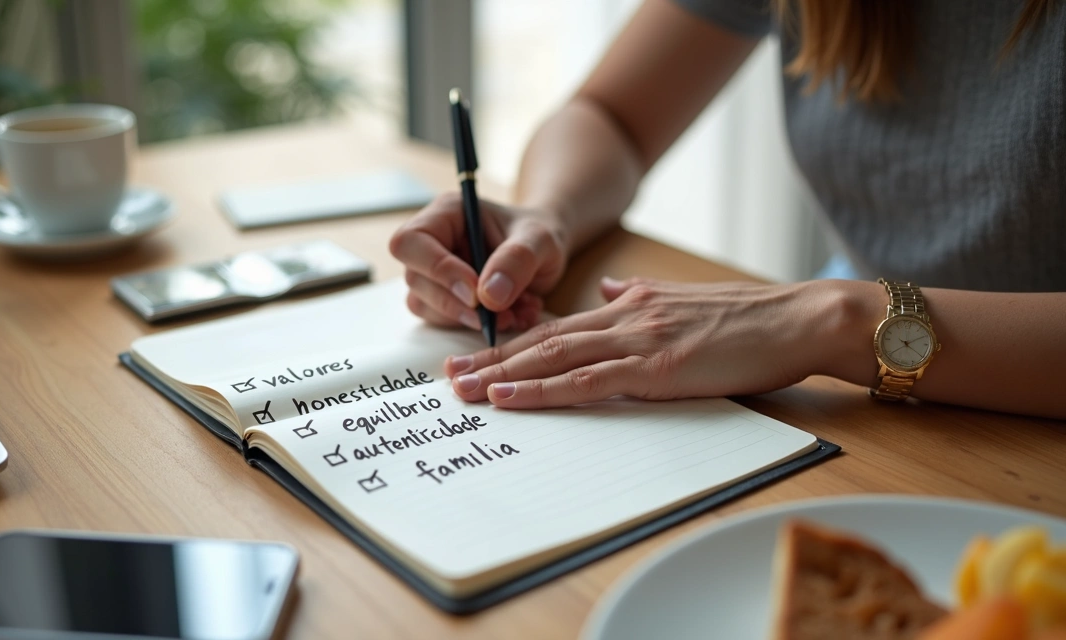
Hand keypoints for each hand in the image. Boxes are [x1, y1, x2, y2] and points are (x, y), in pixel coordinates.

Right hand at [389, 192, 567, 331]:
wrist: (544, 254)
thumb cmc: (539, 236)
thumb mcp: (540, 240)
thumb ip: (517, 259)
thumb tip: (487, 296)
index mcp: (447, 214)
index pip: (412, 242)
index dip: (438, 270)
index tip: (475, 293)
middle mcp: (431, 242)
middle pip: (415, 278)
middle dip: (456, 304)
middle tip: (500, 313)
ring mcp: (432, 273)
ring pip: (424, 305)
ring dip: (468, 319)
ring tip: (514, 313)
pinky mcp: (442, 298)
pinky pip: (443, 321)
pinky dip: (477, 327)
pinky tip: (511, 316)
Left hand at [444, 277, 855, 407]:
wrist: (799, 318)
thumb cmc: (750, 318)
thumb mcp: (681, 298)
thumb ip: (636, 296)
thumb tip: (603, 293)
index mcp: (628, 305)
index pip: (556, 326)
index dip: (512, 341)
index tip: (476, 352)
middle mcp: (623, 316)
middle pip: (542, 341)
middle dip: (491, 357)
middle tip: (447, 374)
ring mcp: (637, 340)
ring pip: (553, 358)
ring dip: (503, 375)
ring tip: (462, 388)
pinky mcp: (657, 367)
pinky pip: (587, 382)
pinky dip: (543, 391)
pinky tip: (511, 397)